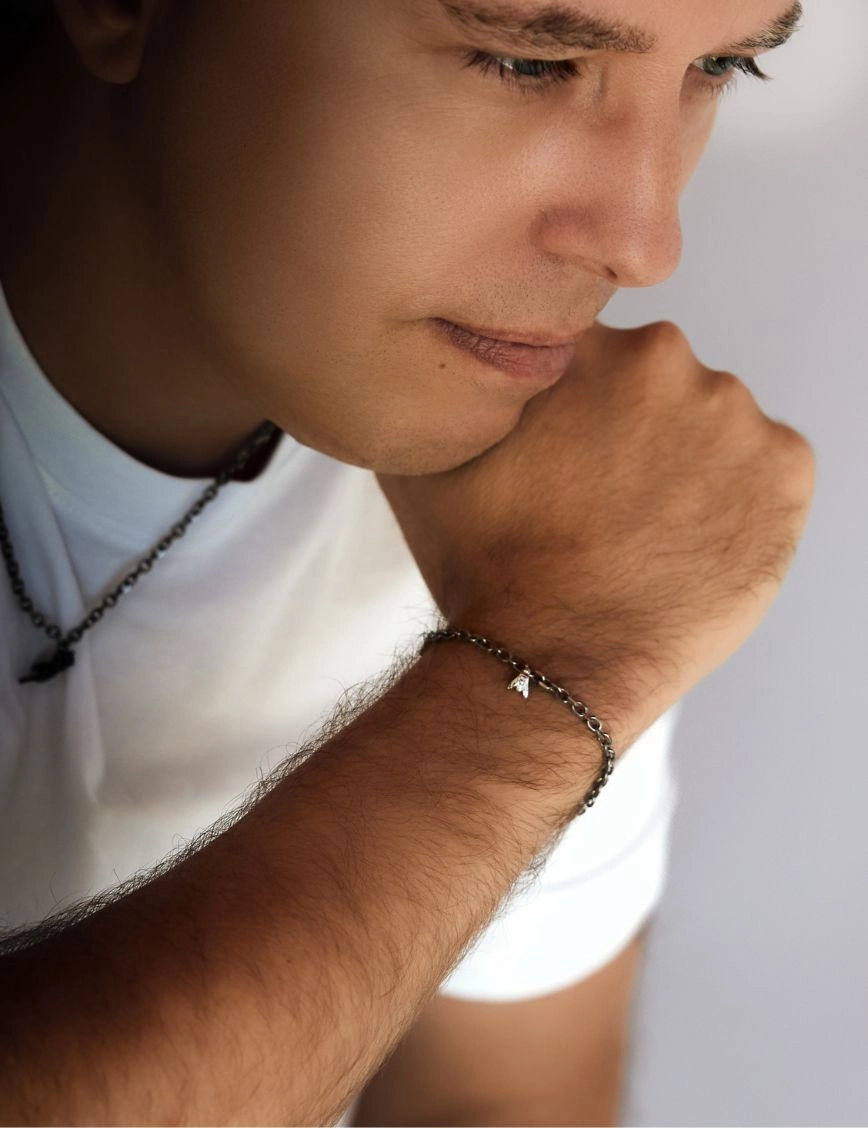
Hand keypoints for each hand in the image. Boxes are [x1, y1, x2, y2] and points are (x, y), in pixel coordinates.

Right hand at [378, 320, 815, 738]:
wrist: (549, 658)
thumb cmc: (487, 569)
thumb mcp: (428, 459)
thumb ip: (450, 393)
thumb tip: (449, 377)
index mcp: (581, 342)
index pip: (597, 354)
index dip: (583, 409)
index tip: (573, 455)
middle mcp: (661, 355)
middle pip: (658, 385)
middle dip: (636, 433)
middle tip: (602, 503)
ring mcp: (730, 410)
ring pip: (713, 428)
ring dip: (688, 468)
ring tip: (643, 534)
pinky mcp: (784, 467)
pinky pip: (766, 472)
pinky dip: (739, 503)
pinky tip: (690, 547)